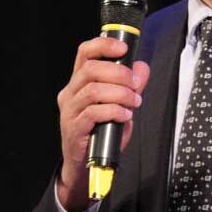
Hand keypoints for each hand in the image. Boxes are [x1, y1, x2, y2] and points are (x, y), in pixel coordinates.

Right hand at [55, 36, 150, 210]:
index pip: (85, 52)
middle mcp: (70, 93)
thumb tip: (142, 67)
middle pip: (91, 69)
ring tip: (134, 102)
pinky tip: (125, 115)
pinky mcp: (74, 128)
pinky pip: (94, 112)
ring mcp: (69, 111)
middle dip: (119, 73)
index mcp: (79, 82)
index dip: (104, 45)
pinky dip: (114, 110)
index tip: (124, 48)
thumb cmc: (101, 133)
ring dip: (120, 93)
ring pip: (93, 89)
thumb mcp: (119, 105)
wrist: (85, 166)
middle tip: (136, 84)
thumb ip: (130, 86)